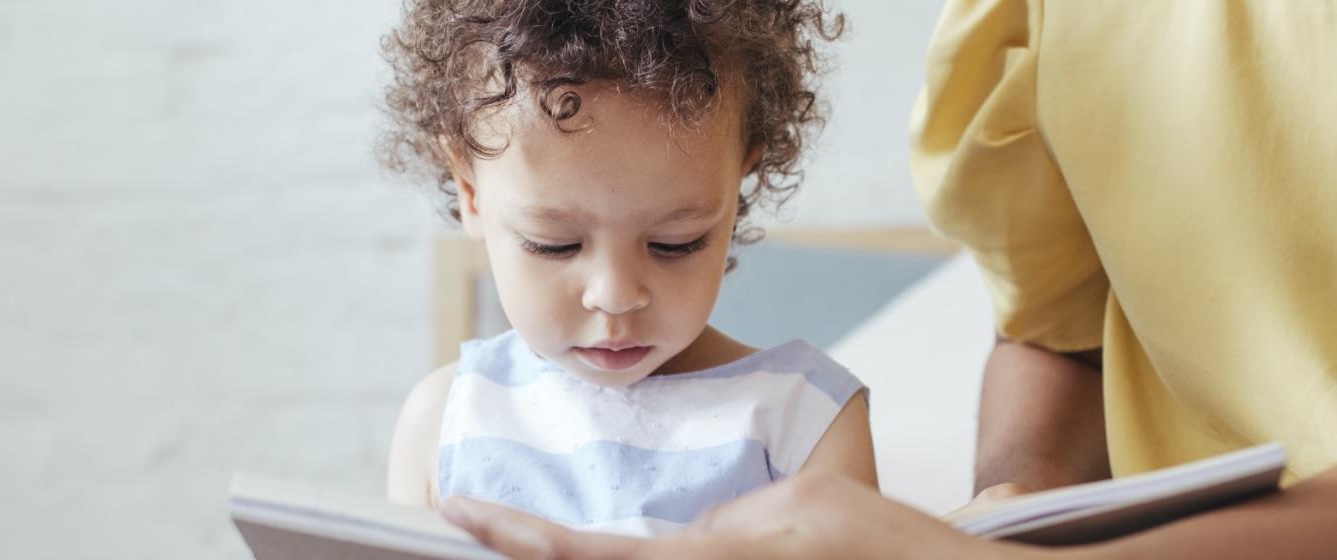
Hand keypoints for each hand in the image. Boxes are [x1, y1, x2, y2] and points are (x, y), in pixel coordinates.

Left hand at [441, 472, 1038, 559]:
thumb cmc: (880, 549)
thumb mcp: (793, 508)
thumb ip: (724, 522)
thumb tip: (686, 536)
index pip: (584, 555)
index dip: (513, 535)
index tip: (456, 511)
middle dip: (525, 556)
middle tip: (464, 526)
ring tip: (514, 536)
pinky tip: (585, 548)